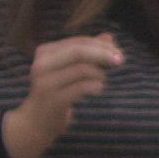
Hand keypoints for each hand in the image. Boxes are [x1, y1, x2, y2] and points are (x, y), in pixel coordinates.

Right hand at [0, 36, 116, 157]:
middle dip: (104, 54)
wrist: (37, 120)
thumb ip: (88, 53)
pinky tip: (97, 90)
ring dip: (100, 75)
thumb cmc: (58, 91)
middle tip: (121, 60)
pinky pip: (83, 88)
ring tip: (101, 81)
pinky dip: (96, 87)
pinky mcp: (54, 99)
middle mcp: (42, 64)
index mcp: (45, 52)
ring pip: (83, 70)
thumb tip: (109, 37)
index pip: (78, 41)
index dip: (101, 45)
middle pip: (79, 52)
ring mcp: (46, 82)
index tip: (119, 52)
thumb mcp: (70, 69)